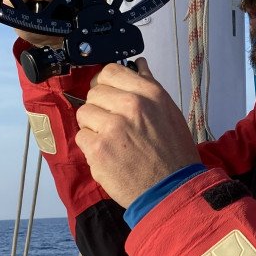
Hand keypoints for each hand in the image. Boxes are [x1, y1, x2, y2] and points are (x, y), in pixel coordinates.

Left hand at [75, 59, 200, 207]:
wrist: (172, 189)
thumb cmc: (174, 153)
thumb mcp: (170, 113)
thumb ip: (150, 87)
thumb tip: (138, 65)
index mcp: (150, 94)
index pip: (111, 71)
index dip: (105, 84)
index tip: (107, 96)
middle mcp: (131, 105)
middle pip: (94, 93)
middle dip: (99, 108)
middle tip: (114, 126)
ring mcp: (113, 127)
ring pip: (84, 114)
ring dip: (93, 127)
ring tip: (112, 142)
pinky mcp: (99, 149)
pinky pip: (81, 137)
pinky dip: (91, 148)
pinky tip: (109, 156)